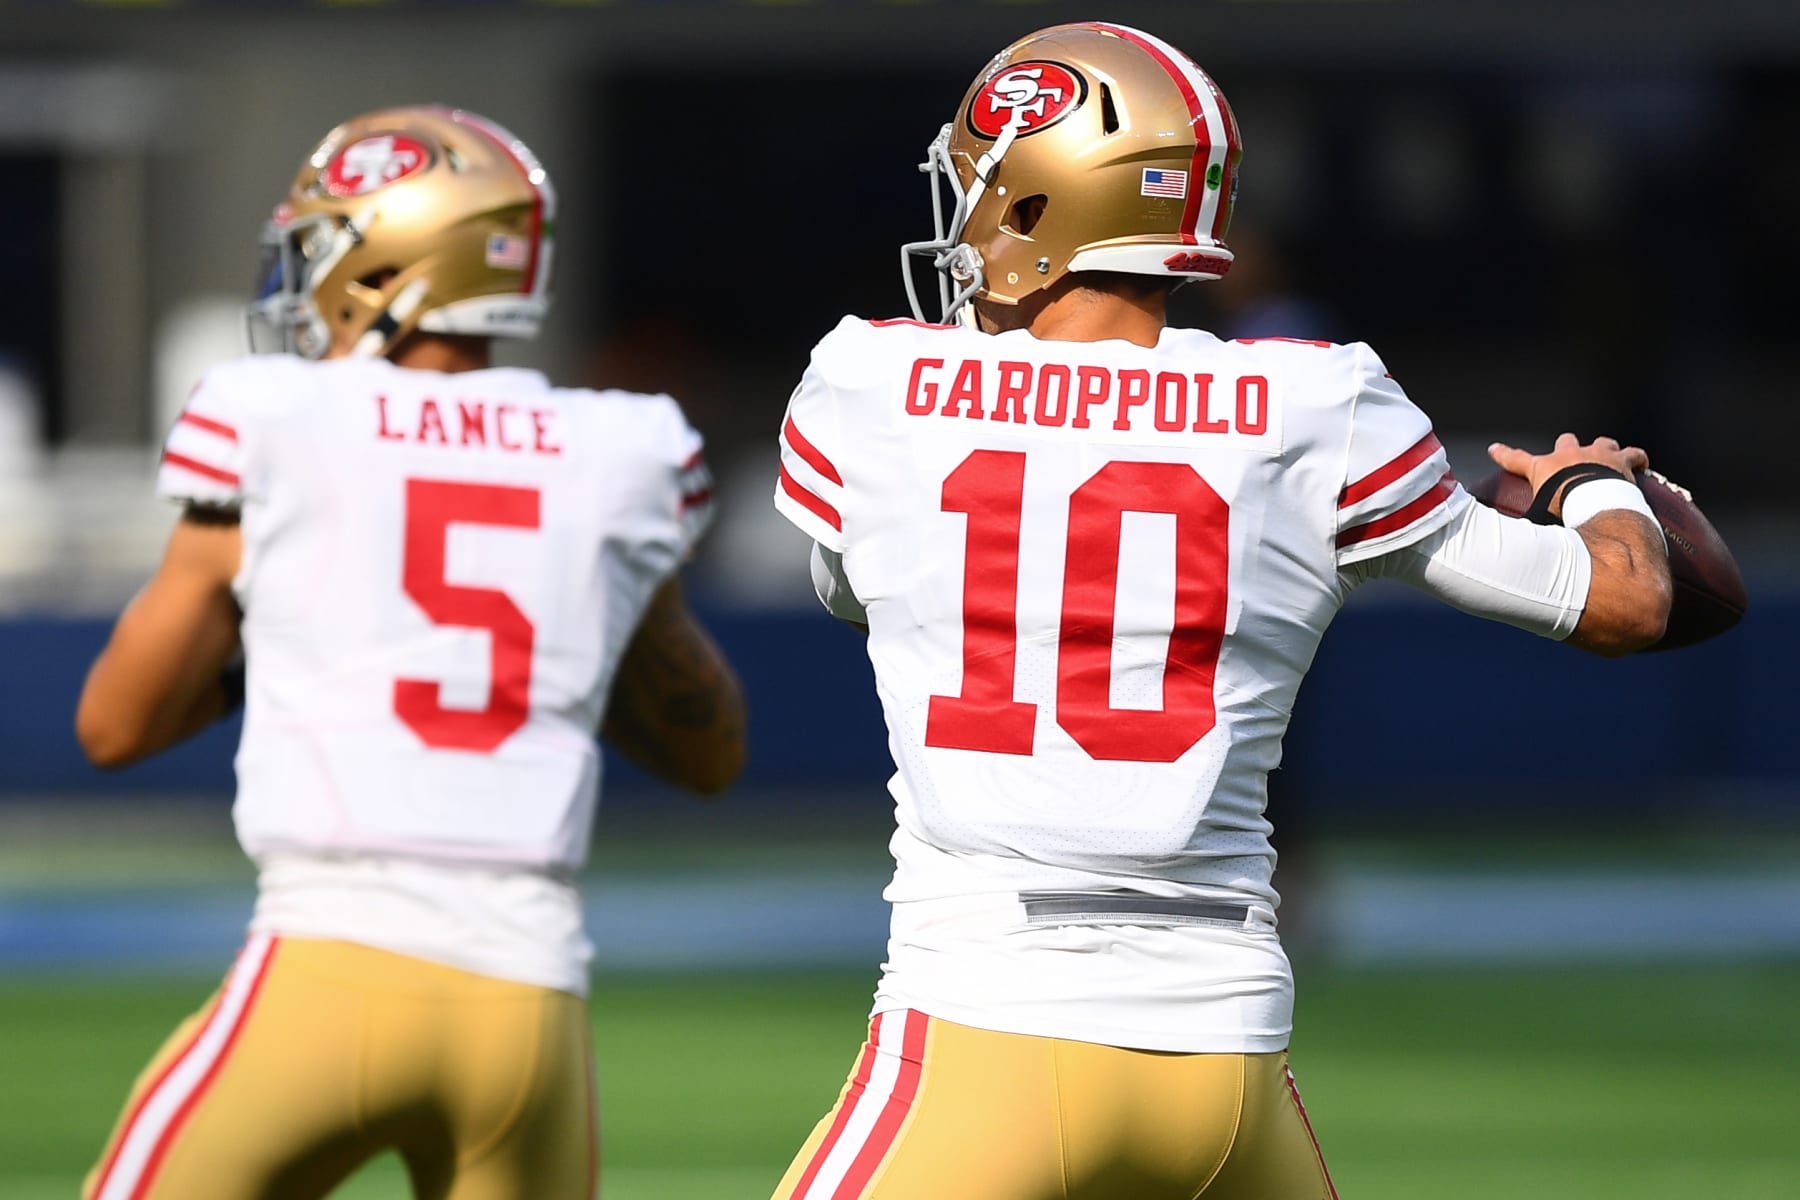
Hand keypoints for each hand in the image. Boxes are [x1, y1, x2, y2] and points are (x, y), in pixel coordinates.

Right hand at [1488, 432, 1649, 517]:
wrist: (1598, 507)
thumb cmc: (1565, 515)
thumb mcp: (1537, 522)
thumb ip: (1525, 529)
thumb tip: (1510, 550)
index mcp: (1544, 468)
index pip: (1516, 459)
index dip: (1503, 455)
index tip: (1494, 449)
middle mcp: (1569, 455)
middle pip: (1565, 441)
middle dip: (1568, 450)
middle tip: (1571, 464)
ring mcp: (1598, 454)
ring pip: (1601, 442)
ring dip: (1603, 450)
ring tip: (1607, 461)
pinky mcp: (1622, 460)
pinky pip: (1633, 453)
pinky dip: (1636, 459)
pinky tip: (1639, 465)